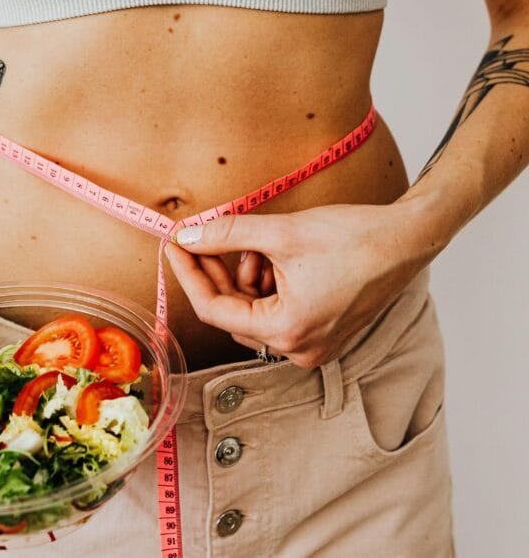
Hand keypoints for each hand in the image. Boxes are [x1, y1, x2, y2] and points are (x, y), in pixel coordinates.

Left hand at [165, 202, 433, 368]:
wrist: (409, 238)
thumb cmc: (355, 237)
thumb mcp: (280, 233)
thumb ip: (227, 236)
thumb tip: (187, 236)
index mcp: (287, 332)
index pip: (215, 311)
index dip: (189, 275)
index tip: (174, 246)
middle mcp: (298, 349)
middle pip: (234, 312)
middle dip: (219, 272)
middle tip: (204, 237)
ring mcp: (312, 344)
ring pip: (254, 310)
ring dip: (246, 275)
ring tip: (261, 243)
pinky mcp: (321, 331)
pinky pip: (276, 310)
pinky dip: (267, 283)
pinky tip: (276, 256)